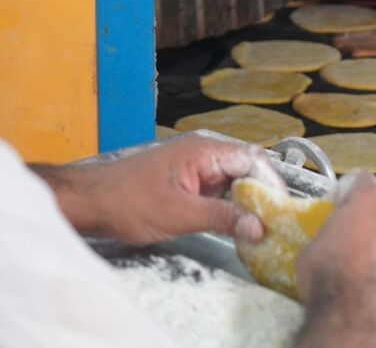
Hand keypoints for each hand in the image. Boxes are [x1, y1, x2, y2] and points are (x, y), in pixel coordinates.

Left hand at [36, 135, 284, 244]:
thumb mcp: (180, 215)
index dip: (272, 184)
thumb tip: (260, 227)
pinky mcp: (190, 182)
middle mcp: (206, 154)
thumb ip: (223, 219)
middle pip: (249, 169)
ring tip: (263, 227)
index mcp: (205, 151)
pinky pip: (221, 191)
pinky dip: (232, 207)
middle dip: (264, 195)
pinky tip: (239, 226)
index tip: (283, 210)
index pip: (254, 160)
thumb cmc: (128, 203)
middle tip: (277, 223)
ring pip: (236, 182)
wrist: (88, 202)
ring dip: (249, 203)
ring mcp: (198, 167)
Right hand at [296, 171, 375, 347]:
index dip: (345, 191)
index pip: (359, 179)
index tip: (337, 205)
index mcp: (368, 199)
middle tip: (355, 234)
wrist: (361, 315)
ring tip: (371, 261)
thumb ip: (327, 233)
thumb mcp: (311, 249)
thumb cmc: (331, 277)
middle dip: (372, 214)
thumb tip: (328, 239)